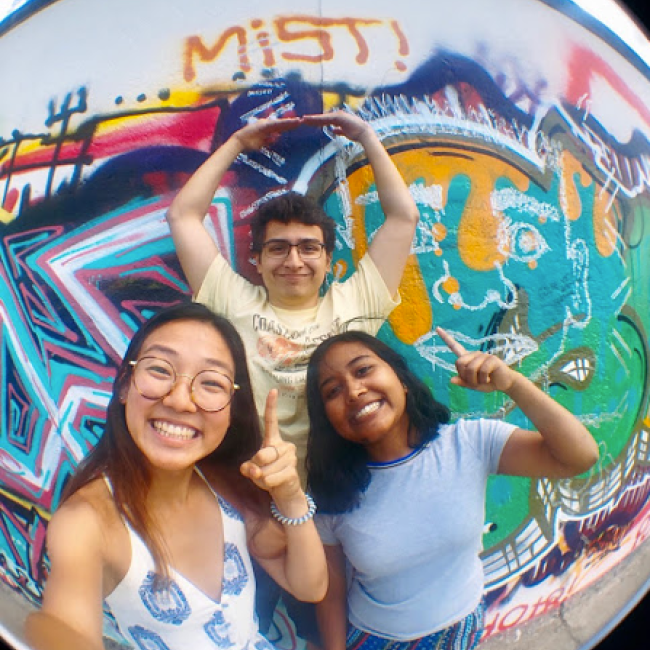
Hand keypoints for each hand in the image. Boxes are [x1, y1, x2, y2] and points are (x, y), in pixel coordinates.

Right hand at [232, 116, 302, 150]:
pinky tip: (288, 123)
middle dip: (292, 123)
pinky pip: (275, 125)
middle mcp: (267, 124)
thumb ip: (268, 139)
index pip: (281, 127)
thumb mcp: (261, 142)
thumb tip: (275, 138)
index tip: (297, 125)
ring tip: (299, 121)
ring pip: (280, 123)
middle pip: (282, 124)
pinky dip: (282, 124)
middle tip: (302, 120)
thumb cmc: (248, 143)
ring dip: (290, 122)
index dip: (289, 125)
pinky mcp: (264, 126)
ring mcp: (265, 124)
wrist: (239, 141)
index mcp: (268, 128)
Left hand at [240, 390, 302, 504]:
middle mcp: (285, 445)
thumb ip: (248, 467)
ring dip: (260, 478)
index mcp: (274, 440)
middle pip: (262, 454)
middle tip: (258, 472)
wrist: (285, 492)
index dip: (271, 406)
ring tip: (268, 479)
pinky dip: (266, 484)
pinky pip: (270, 479)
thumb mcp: (253, 469)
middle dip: (256, 466)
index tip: (273, 390)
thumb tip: (252, 468)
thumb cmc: (268, 475)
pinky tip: (273, 484)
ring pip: (264, 469)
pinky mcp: (292, 472)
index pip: (271, 421)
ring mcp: (291, 458)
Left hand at [302, 111, 371, 141]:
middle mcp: (337, 115)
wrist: (363, 133)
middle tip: (302, 120)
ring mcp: (337, 115)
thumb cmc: (356, 134)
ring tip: (304, 119)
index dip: (316, 122)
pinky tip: (312, 120)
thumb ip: (339, 130)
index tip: (308, 123)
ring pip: (322, 117)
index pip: (324, 120)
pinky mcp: (338, 117)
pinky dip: (319, 119)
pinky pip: (326, 119)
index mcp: (338, 119)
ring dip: (313, 119)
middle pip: (322, 118)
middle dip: (312, 119)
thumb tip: (334, 130)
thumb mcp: (345, 132)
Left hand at [437, 326, 518, 393]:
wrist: (505, 384)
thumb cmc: (488, 382)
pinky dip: (483, 379)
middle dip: (465, 376)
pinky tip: (489, 379)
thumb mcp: (473, 385)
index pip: (454, 346)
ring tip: (484, 380)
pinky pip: (481, 371)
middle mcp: (474, 354)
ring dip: (475, 380)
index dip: (446, 338)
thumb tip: (451, 380)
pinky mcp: (492, 359)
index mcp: (468, 358)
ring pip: (470, 369)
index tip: (437, 328)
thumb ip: (463, 383)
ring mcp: (483, 355)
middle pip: (459, 363)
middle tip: (474, 381)